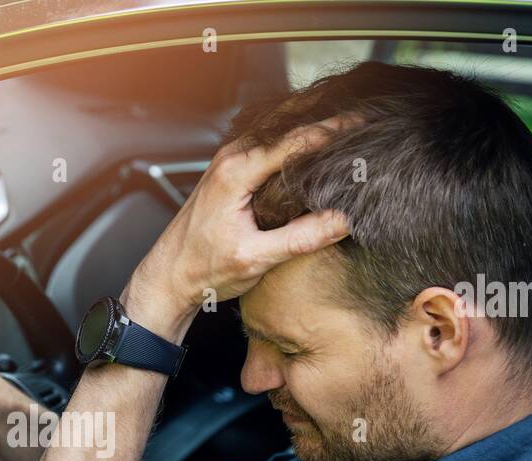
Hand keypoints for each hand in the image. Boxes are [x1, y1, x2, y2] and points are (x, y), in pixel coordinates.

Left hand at [125, 119, 353, 336]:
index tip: (364, 125)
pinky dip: (294, 135)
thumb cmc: (201, 269)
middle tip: (364, 113)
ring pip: (277, 127)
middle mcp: (230, 158)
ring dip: (311, 119)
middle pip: (287, 121)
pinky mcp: (230, 170)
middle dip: (326, 113)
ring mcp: (229, 160)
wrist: (167, 277)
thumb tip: (343, 220)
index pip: (294, 140)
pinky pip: (268, 141)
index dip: (333, 131)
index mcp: (236, 173)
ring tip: (349, 121)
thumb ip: (300, 238)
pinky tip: (316, 142)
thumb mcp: (255, 258)